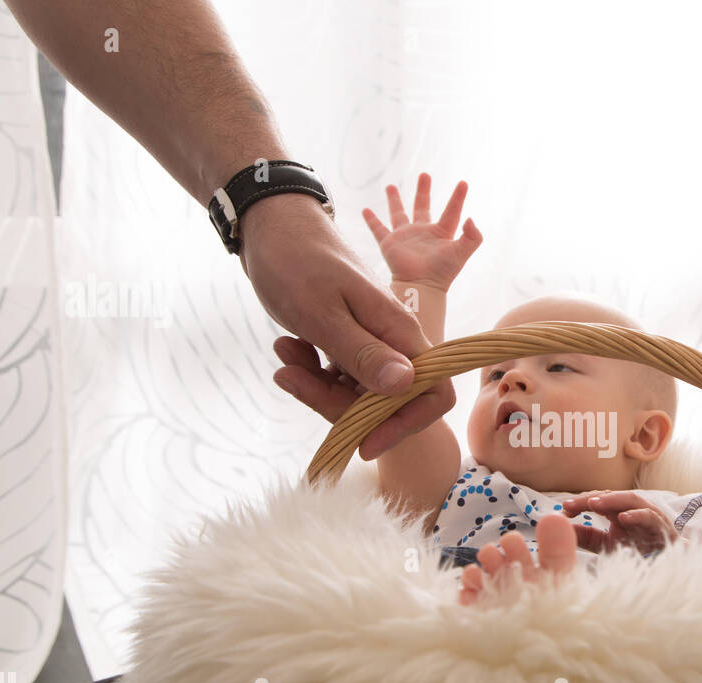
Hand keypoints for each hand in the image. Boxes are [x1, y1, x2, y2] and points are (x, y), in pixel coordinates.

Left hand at [242, 193, 455, 459]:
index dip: (404, 424)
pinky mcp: (347, 338)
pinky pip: (338, 373)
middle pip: (385, 400)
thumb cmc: (295, 261)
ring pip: (357, 390)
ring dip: (317, 386)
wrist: (270, 223)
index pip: (432, 393)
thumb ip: (363, 354)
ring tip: (283, 355)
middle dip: (338, 404)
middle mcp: (392, 338)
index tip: (362, 441)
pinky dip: (312, 370)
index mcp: (399, 331)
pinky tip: (287, 349)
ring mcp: (369, 338)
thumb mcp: (322, 314)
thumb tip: (406, 387)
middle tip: (290, 378)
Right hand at [362, 173, 481, 290]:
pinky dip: (371, 220)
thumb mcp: (462, 252)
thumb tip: (470, 218)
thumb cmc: (443, 272)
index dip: (458, 198)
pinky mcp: (389, 244)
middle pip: (422, 206)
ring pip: (398, 214)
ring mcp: (405, 237)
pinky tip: (365, 210)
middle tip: (425, 175)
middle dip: (423, 190)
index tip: (463, 183)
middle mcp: (422, 233)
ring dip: (394, 200)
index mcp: (441, 233)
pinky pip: (378, 229)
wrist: (421, 286)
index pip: (451, 211)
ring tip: (390, 185)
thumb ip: (472, 236)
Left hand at [560, 491, 678, 555]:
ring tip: (593, 504)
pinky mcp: (663, 527)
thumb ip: (588, 537)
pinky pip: (650, 517)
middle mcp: (633, 509)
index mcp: (619, 511)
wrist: (669, 564)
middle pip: (611, 496)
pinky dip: (637, 515)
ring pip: (631, 500)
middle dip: (591, 498)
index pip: (598, 500)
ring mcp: (649, 515)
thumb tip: (565, 529)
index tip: (563, 510)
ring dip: (611, 499)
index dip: (580, 503)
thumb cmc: (639, 551)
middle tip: (571, 505)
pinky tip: (623, 518)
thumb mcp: (608, 544)